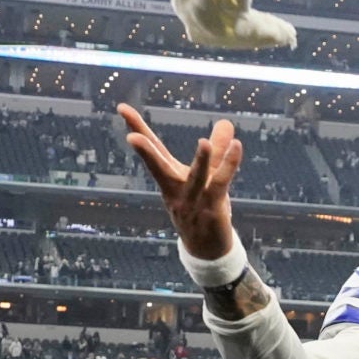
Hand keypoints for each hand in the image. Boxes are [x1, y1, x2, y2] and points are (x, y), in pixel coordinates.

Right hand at [119, 106, 242, 260]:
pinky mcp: (212, 209)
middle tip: (132, 137)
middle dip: (146, 152)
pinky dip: (229, 165)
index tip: (121, 107)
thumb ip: (217, 150)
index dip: (137, 128)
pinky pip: (220, 184)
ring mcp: (192, 202)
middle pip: (159, 167)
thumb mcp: (207, 178)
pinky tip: (237, 147)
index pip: (152, 150)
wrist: (208, 250)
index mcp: (169, 179)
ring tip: (203, 142)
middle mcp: (176, 190)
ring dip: (200, 160)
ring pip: (196, 178)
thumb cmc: (203, 209)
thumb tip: (226, 121)